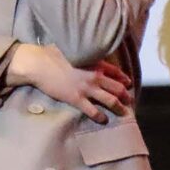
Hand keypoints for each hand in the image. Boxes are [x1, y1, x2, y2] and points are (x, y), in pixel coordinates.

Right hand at [7, 44, 131, 122]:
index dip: (124, 79)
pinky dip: (100, 117)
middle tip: (130, 101)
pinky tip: (104, 120)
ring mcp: (87, 88)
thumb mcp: (74, 50)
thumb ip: (85, 54)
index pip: (116, 72)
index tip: (128, 84)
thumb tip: (87, 52)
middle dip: (126, 96)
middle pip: (117, 88)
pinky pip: (93, 110)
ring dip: (119, 107)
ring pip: (110, 100)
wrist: (39, 64)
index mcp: (95, 63)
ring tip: (124, 113)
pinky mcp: (76, 98)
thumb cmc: (53, 54)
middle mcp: (95, 76)